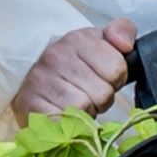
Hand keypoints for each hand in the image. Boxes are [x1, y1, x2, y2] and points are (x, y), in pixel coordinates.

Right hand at [14, 19, 137, 118]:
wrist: (35, 83)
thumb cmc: (73, 66)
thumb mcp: (100, 42)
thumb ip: (122, 33)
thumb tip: (125, 44)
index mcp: (77, 39)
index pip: (117, 69)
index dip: (116, 80)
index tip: (103, 78)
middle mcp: (56, 56)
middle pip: (103, 93)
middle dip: (101, 99)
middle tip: (88, 94)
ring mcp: (41, 80)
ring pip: (85, 108)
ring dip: (86, 112)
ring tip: (76, 103)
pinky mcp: (30, 104)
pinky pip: (64, 122)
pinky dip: (68, 124)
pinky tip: (63, 114)